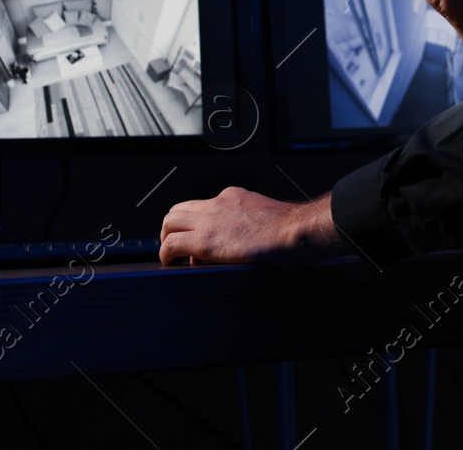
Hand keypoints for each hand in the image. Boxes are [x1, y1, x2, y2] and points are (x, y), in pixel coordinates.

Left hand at [159, 187, 344, 267]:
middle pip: (179, 208)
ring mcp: (209, 219)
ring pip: (169, 221)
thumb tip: (255, 242)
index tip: (200, 241)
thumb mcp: (269, 218)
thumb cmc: (293, 231)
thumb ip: (255, 224)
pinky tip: (170, 264)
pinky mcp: (204, 239)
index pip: (203, 206)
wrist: (296, 231)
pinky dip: (166, 254)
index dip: (196, 223)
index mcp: (234, 197)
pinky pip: (171, 243)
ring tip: (172, 257)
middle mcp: (218, 202)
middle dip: (173, 228)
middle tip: (177, 248)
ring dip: (166, 239)